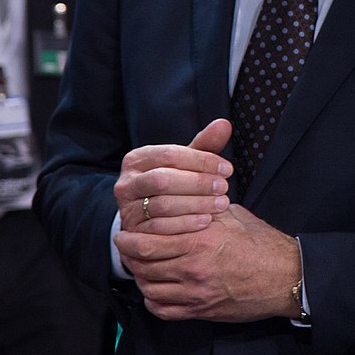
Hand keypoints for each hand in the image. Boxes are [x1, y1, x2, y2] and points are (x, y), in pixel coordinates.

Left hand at [113, 203, 301, 321]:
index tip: (124, 231)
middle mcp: (194, 266)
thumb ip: (203, 209)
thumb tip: (181, 199)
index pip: (149, 239)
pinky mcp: (200, 310)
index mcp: (202, 238)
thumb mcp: (234, 215)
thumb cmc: (262, 243)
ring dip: (139, 276)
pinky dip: (152, 299)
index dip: (130, 236)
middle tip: (124, 247)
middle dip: (128, 255)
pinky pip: (162, 309)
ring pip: (148, 287)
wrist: (284, 276)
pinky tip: (154, 288)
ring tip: (139, 265)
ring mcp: (196, 292)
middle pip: (143, 264)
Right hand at [114, 119, 233, 233]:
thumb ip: (205, 144)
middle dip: (198, 183)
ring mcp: (127, 208)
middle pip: (163, 180)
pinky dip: (186, 224)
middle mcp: (127, 182)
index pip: (171, 154)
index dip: (202, 161)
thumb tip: (224, 124)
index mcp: (138, 159)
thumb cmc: (174, 181)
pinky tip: (206, 220)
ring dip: (196, 204)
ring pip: (162, 205)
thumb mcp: (187, 162)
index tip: (227, 169)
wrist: (149, 215)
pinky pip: (160, 228)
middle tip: (224, 187)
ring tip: (221, 204)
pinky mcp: (133, 230)